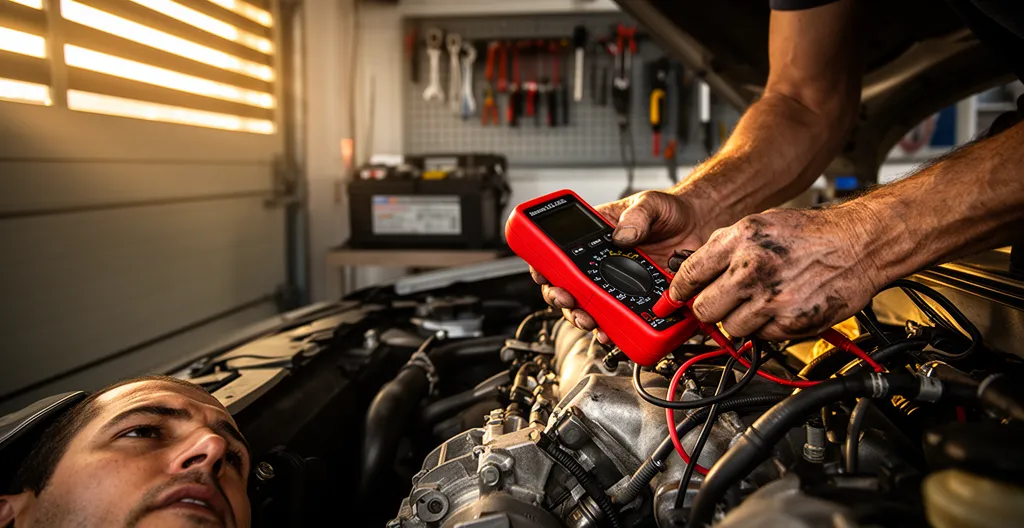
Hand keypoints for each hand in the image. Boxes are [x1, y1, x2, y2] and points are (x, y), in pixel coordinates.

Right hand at [529, 190, 707, 341]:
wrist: (701, 227)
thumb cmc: (671, 212)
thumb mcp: (651, 204)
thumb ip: (637, 215)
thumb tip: (622, 235)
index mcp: (596, 238)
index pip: (561, 254)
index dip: (545, 266)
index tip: (543, 274)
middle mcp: (603, 265)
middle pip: (570, 287)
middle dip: (562, 298)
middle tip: (567, 300)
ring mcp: (619, 285)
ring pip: (591, 308)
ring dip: (584, 317)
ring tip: (588, 320)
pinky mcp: (639, 302)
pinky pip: (622, 319)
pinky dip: (614, 329)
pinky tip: (612, 332)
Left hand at [666, 206, 883, 339]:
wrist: (859, 243)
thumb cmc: (811, 233)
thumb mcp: (759, 224)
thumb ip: (724, 248)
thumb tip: (693, 272)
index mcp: (740, 240)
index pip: (689, 274)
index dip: (678, 292)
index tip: (675, 301)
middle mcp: (752, 268)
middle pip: (704, 309)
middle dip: (709, 310)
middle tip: (719, 305)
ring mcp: (772, 298)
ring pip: (731, 328)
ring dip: (740, 321)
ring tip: (758, 303)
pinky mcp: (791, 322)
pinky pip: (762, 337)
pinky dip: (767, 329)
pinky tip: (780, 309)